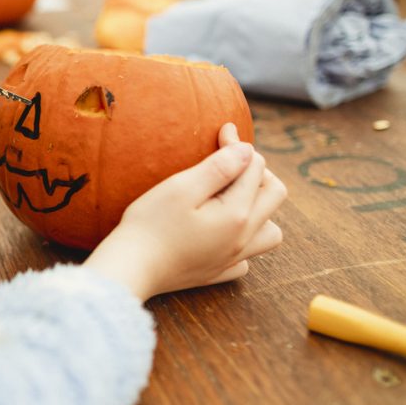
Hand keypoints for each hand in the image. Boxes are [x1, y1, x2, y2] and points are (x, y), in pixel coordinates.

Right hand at [85, 123, 286, 300]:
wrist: (131, 268)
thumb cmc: (150, 225)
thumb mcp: (181, 188)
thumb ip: (219, 168)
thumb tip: (247, 151)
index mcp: (237, 213)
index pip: (255, 167)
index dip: (238, 144)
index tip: (220, 132)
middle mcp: (243, 238)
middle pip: (274, 195)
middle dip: (257, 171)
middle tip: (229, 162)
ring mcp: (232, 258)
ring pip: (270, 231)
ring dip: (260, 209)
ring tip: (233, 198)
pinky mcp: (216, 273)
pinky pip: (246, 259)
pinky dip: (242, 242)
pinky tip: (220, 234)